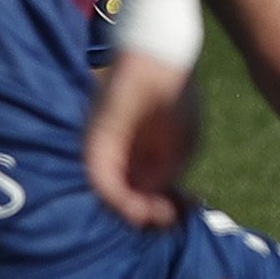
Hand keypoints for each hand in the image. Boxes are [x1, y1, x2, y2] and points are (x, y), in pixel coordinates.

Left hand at [84, 51, 203, 225]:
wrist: (163, 59)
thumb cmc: (177, 96)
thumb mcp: (184, 145)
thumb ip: (169, 174)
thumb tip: (157, 200)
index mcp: (144, 157)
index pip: (148, 193)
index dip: (164, 208)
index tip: (181, 212)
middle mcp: (122, 157)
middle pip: (128, 198)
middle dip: (147, 214)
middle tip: (166, 218)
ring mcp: (106, 150)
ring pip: (110, 195)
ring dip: (130, 212)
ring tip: (153, 215)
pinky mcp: (96, 142)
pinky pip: (99, 179)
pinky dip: (116, 197)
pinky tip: (136, 204)